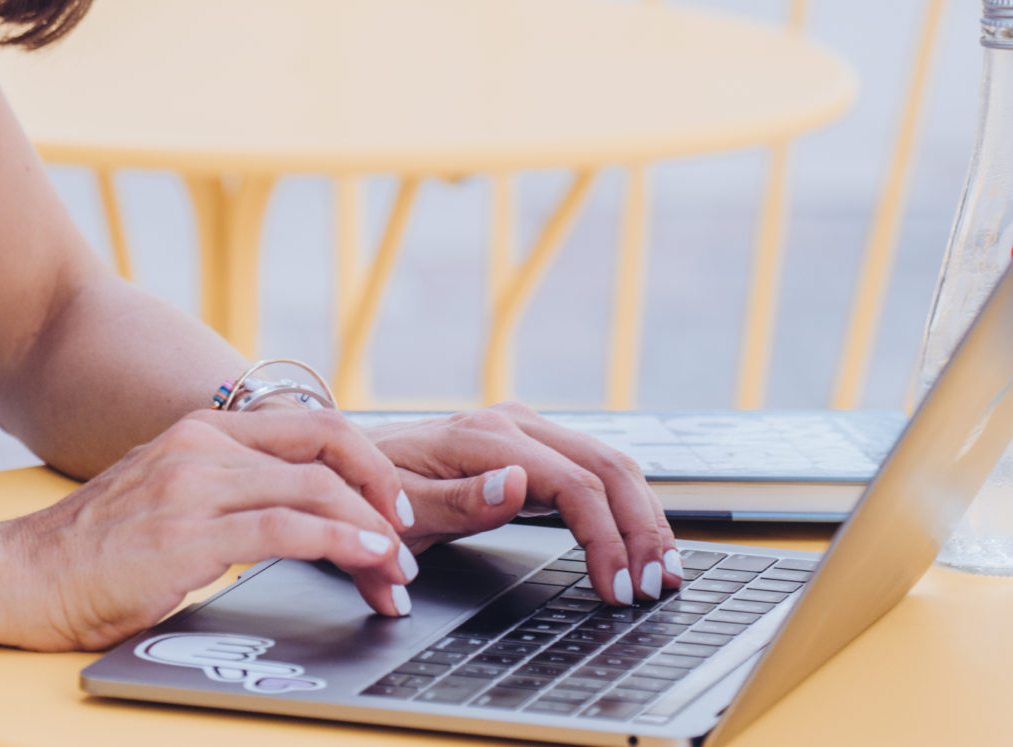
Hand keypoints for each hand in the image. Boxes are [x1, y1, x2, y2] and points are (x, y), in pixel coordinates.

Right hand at [0, 408, 420, 649]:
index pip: (310, 425)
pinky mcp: (187, 533)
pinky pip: (286, 527)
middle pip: (326, 447)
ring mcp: (195, 484)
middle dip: (382, 491)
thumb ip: (224, 489)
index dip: (364, 460)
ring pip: (317, 487)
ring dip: (372, 531)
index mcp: (202, 430)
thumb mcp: (167, 497)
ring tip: (396, 570)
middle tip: (408, 537)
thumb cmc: (90, 553)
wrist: (17, 577)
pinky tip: (367, 559)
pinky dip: (341, 541)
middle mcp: (203, 444)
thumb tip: (292, 512)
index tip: (390, 503)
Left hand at [369, 403, 680, 607]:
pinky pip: (594, 471)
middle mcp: (516, 425)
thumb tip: (518, 484)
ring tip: (662, 568)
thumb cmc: (369, 491)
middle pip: (608, 468)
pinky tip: (639, 539)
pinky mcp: (534, 448)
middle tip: (656, 584)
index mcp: (487, 438)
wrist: (350, 463)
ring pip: (611, 465)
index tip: (616, 588)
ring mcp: (528, 433)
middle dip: (641, 528)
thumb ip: (456, 500)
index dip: (605, 539)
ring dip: (643, 516)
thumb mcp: (398, 507)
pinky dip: (624, 506)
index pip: (573, 485)